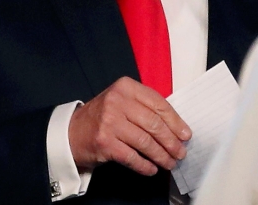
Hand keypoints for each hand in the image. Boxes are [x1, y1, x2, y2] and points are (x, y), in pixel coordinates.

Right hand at [68, 77, 191, 175]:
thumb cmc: (103, 117)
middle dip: (171, 142)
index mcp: (126, 87)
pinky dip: (145, 165)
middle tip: (180, 152)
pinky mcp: (104, 143)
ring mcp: (109, 122)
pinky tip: (152, 169)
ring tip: (169, 163)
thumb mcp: (122, 101)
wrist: (71, 132)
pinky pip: (132, 157)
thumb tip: (176, 127)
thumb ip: (145, 107)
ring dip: (161, 155)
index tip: (185, 134)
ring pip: (145, 142)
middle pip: (154, 124)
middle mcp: (117, 102)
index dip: (175, 121)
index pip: (158, 104)